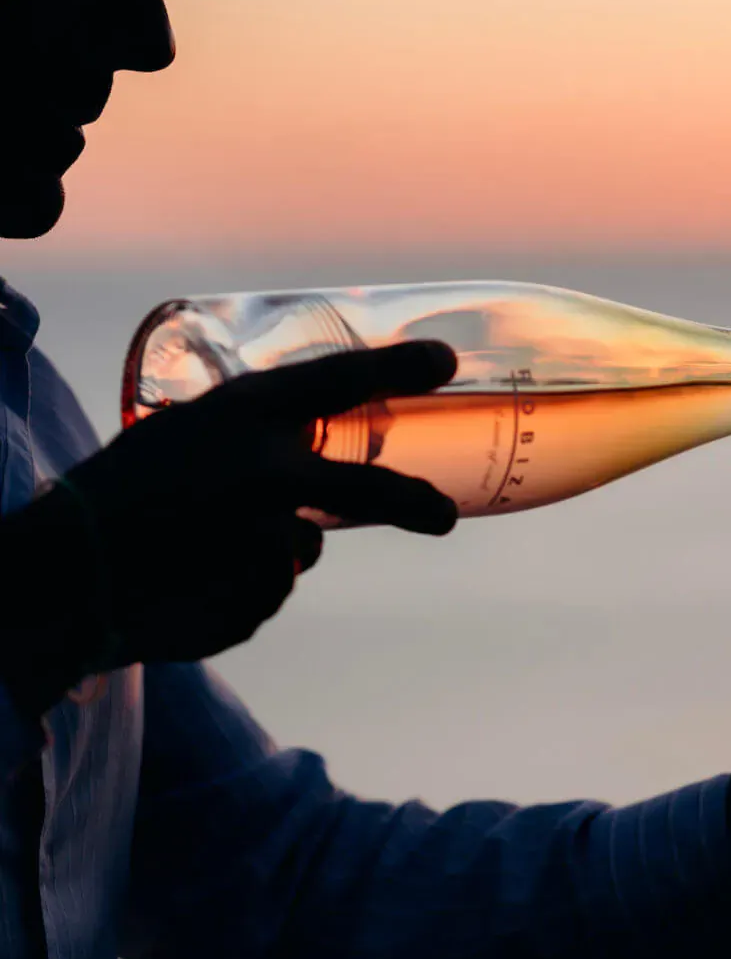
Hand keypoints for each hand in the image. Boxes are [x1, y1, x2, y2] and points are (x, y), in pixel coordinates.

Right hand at [0, 342, 458, 715]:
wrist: (59, 577)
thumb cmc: (114, 495)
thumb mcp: (180, 437)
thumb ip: (252, 444)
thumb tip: (323, 474)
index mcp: (235, 414)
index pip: (336, 379)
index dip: (396, 366)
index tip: (444, 361)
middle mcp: (262, 472)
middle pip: (370, 491)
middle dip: (413, 504)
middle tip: (443, 516)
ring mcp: (263, 538)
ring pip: (302, 548)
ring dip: (269, 549)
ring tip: (195, 548)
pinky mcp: (256, 597)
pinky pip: (267, 591)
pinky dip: (238, 589)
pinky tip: (187, 583)